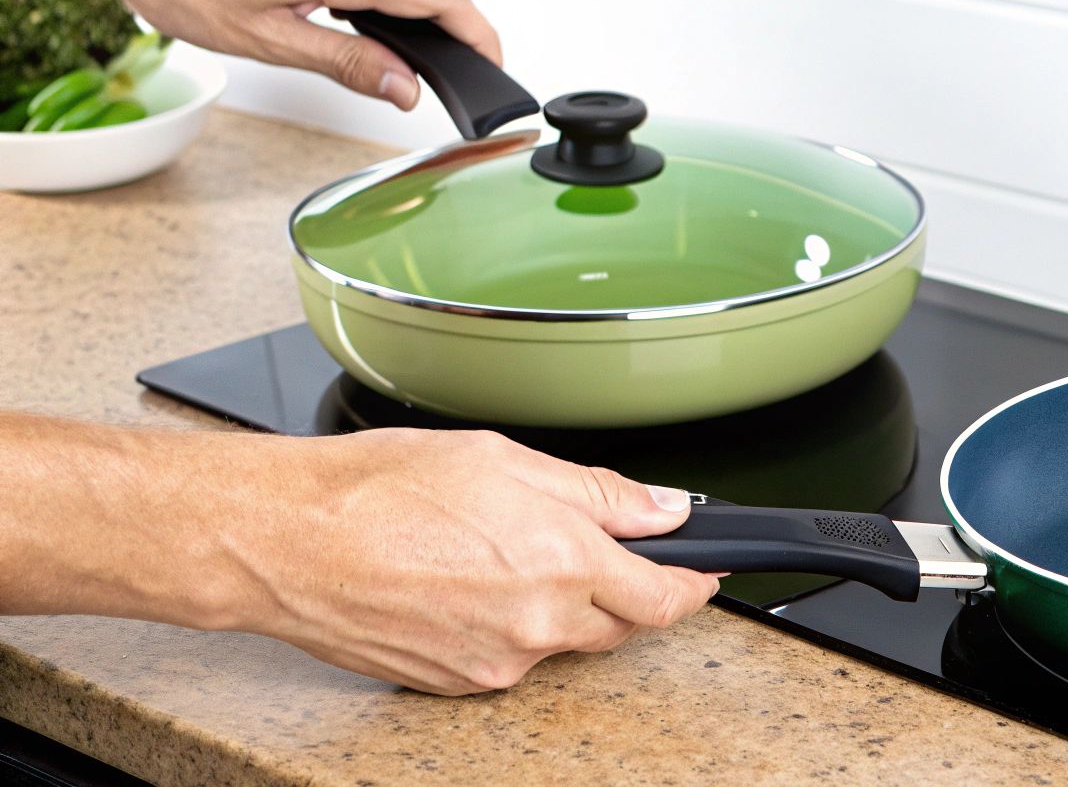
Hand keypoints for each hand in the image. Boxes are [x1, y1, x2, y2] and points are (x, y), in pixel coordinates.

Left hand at [0, 0, 497, 108]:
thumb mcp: (271, 42)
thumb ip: (350, 64)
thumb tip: (405, 89)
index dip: (480, 35)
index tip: (495, 65)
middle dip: (441, 37)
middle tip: (438, 83)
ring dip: (400, 21)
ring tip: (379, 61)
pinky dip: (376, 1)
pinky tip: (347, 26)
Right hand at [225, 428, 721, 693]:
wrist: (288, 544)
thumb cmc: (380, 489)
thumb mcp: (507, 459)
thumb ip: (599, 492)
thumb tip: (664, 509)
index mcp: (563, 559)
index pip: (663, 595)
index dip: (693, 583)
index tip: (705, 571)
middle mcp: (538, 623)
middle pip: (620, 624)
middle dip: (627, 591)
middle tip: (600, 550)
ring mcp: (497, 661)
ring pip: (562, 642)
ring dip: (561, 607)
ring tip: (505, 553)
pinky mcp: (456, 681)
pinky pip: (509, 657)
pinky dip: (509, 625)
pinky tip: (468, 584)